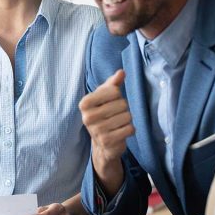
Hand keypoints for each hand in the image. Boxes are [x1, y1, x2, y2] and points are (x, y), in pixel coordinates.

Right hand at [80, 69, 132, 190]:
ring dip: (127, 120)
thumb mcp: (105, 97)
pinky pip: (130, 129)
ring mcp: (97, 131)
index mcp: (84, 103)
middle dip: (124, 109)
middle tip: (115, 115)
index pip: (114, 91)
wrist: (102, 142)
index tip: (110, 102)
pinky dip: (130, 130)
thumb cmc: (103, 114)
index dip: (118, 95)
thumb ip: (112, 83)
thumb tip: (121, 72)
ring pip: (127, 117)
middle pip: (122, 104)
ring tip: (118, 123)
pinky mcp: (107, 142)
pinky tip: (121, 132)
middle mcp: (87, 117)